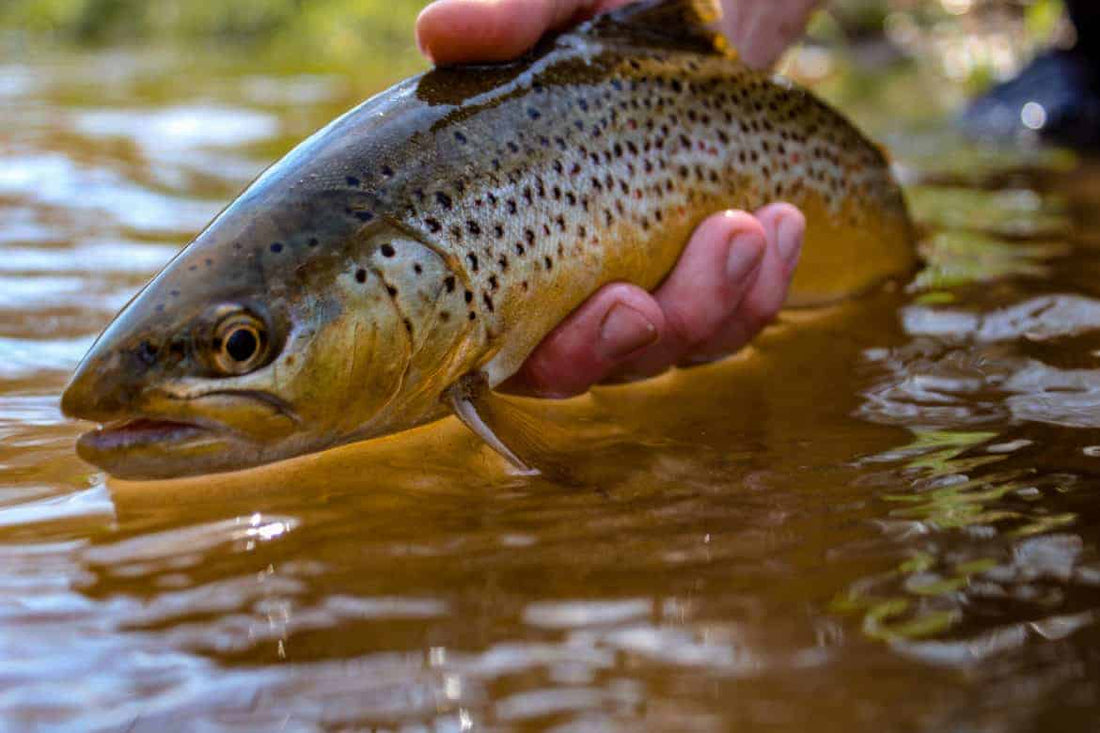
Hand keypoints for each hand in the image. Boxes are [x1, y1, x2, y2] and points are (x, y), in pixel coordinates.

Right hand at [416, 0, 811, 396]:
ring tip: (752, 225)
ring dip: (720, 301)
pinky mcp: (702, 292)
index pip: (513, 347)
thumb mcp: (563, 9)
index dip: (562, 352)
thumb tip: (440, 34)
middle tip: (707, 253)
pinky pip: (736, 322)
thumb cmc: (607, 30)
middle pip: (596, 368)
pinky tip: (782, 222)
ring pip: (673, 350)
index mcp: (500, 251)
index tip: (624, 300)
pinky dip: (763, 287)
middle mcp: (562, 297)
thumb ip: (509, 21)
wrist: (693, 31)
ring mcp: (637, 300)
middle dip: (651, 333)